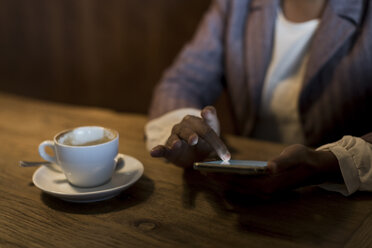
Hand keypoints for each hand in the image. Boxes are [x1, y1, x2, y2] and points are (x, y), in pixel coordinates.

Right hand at [150, 106, 230, 167]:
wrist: (195, 152)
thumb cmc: (206, 143)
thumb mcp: (215, 146)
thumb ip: (218, 152)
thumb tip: (217, 161)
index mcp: (202, 122)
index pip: (208, 121)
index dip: (208, 117)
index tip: (206, 114)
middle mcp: (188, 125)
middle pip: (192, 130)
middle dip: (194, 135)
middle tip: (194, 140)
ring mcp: (176, 135)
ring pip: (176, 136)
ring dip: (176, 141)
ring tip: (177, 144)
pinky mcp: (169, 148)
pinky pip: (163, 149)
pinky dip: (158, 150)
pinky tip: (154, 152)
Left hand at [207, 144, 341, 195]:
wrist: (316, 168)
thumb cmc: (304, 159)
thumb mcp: (294, 155)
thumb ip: (282, 162)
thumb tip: (269, 167)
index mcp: (268, 184)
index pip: (239, 181)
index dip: (222, 175)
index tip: (207, 170)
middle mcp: (264, 191)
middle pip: (235, 185)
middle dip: (219, 178)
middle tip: (202, 169)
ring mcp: (264, 190)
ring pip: (238, 186)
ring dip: (224, 179)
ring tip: (210, 170)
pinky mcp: (265, 187)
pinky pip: (244, 185)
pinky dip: (232, 179)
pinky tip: (225, 171)